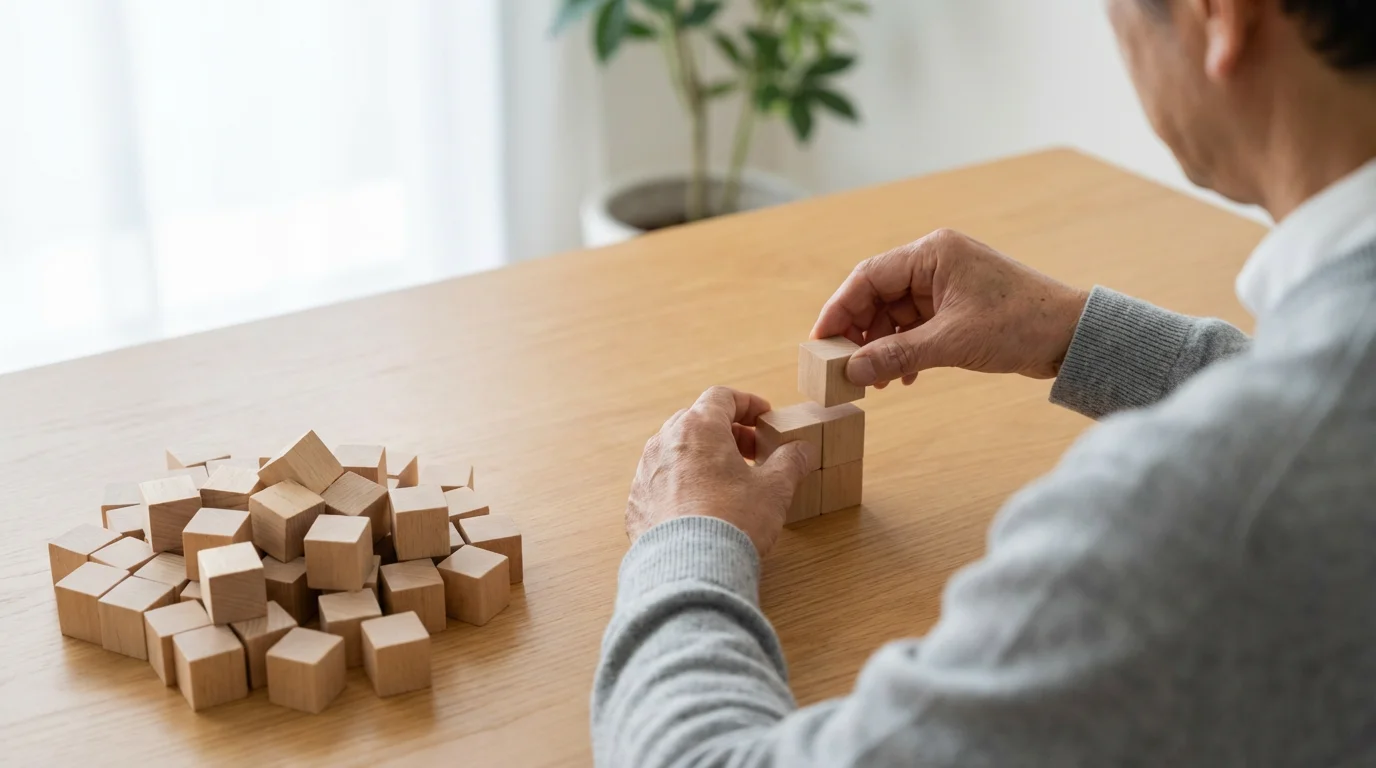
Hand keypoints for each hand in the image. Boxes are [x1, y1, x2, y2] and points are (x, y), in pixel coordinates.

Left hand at [626, 386, 816, 555]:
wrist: (689, 568)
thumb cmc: (732, 521)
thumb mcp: (774, 489)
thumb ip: (790, 462)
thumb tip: (801, 450)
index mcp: (698, 428)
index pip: (722, 397)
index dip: (747, 404)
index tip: (764, 417)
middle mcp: (665, 442)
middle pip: (697, 421)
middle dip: (727, 432)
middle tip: (751, 452)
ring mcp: (645, 472)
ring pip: (676, 450)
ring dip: (703, 456)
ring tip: (726, 480)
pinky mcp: (636, 502)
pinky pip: (661, 480)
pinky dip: (682, 483)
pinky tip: (701, 505)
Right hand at [812, 229, 1089, 387]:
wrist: (1072, 336)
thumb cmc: (1020, 325)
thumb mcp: (952, 342)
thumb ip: (897, 355)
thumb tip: (852, 372)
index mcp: (932, 253)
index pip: (868, 277)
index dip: (839, 310)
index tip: (821, 342)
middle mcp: (935, 262)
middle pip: (877, 296)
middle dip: (860, 334)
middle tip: (844, 369)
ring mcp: (946, 285)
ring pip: (894, 314)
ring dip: (881, 347)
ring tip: (874, 381)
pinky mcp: (956, 307)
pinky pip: (915, 326)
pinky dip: (904, 350)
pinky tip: (902, 378)